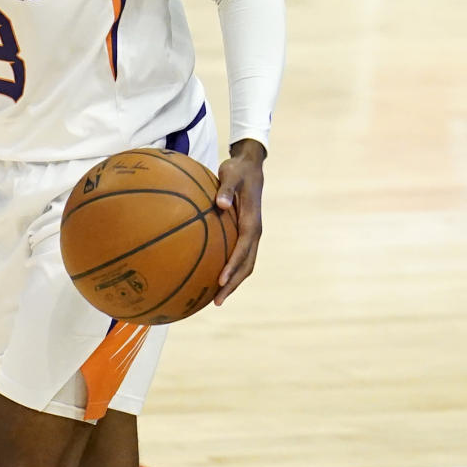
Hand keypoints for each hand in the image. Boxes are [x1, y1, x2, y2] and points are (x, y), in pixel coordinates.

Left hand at [214, 139, 264, 304]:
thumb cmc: (237, 170)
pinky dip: (230, 270)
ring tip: (215, 298)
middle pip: (247, 266)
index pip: (243, 250)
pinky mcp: (244, 233)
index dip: (232, 267)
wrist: (250, 166)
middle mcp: (254, 232)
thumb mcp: (231, 174)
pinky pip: (238, 257)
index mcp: (252, 222)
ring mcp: (251, 235)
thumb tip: (220, 204)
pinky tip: (212, 277)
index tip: (220, 281)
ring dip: (233, 282)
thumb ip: (225, 189)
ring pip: (245, 265)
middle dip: (232, 284)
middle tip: (216, 301)